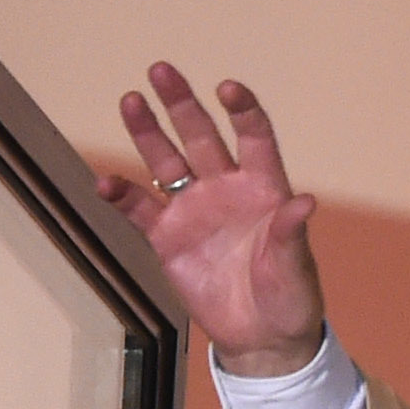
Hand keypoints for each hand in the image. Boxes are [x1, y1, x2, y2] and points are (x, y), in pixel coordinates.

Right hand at [93, 64, 328, 373]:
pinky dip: (121, 196)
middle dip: (181, 104)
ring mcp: (193, 211)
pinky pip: (139, 210)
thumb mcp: (296, 268)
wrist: (263, 338)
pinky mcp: (167, 238)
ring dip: (147, 133)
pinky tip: (104, 182)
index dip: (241, 111)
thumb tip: (305, 202)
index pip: (253, 137)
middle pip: (200, 136)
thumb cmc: (290, 298)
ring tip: (129, 101)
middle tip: (160, 70)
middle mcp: (225, 188)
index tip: (227, 89)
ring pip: (165, 162)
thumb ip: (291, 233)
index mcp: (264, 187)